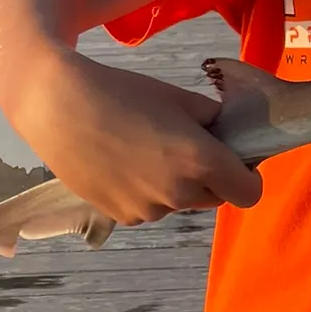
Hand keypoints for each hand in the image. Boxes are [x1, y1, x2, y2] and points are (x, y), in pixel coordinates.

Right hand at [5, 47, 262, 227]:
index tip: (233, 156)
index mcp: (200, 161)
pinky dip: (149, 192)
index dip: (247, 175)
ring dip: (178, 184)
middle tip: (188, 145)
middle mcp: (178, 194)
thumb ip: (215, 120)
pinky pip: (151, 207)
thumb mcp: (180, 98)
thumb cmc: (125, 94)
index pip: (249, 193)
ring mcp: (148, 210)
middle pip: (216, 197)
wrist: (60, 108)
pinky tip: (125, 162)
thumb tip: (229, 134)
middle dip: (213, 177)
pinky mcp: (121, 217)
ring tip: (147, 148)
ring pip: (181, 202)